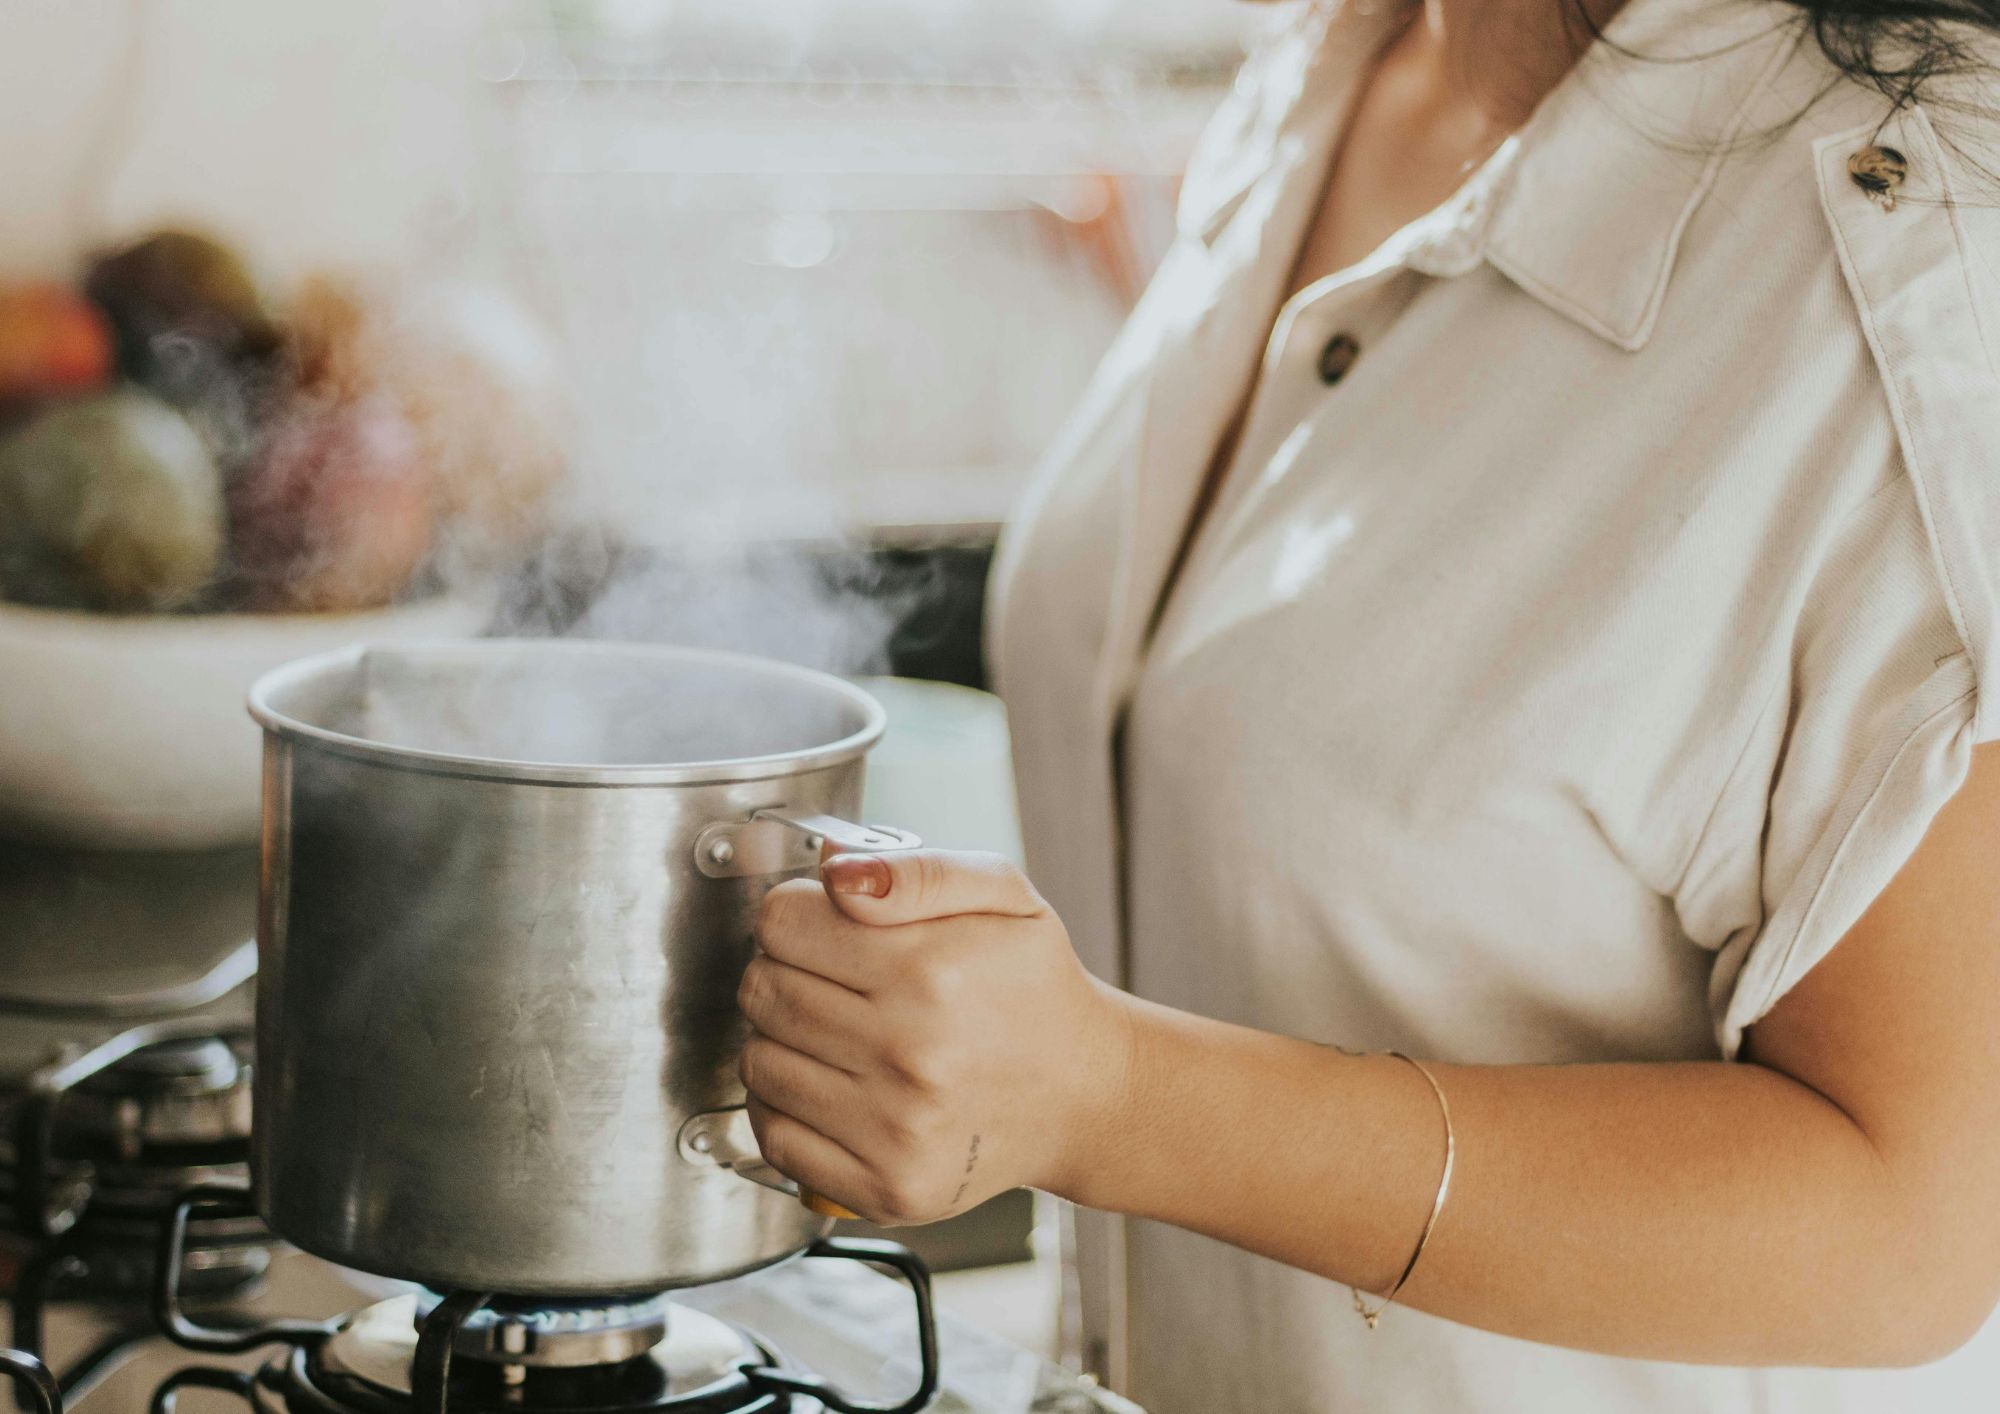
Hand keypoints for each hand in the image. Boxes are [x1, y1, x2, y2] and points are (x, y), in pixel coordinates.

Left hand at [738, 848, 1131, 1225]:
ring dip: (781, 1039)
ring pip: (758, 1062)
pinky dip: (785, 1107)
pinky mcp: (886, 1186)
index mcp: (932, 971)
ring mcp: (896, 1128)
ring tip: (837, 1034)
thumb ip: (916, 870)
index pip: (781, 924)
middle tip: (832, 980)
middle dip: (782, 971)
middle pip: (762, 990)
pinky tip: (833, 1087)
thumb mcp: (1003, 894)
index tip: (823, 927)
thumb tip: (832, 872)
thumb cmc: (1035, 989)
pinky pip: (774, 1136)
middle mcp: (911, 1053)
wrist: (1084, 1093)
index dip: (794, 915)